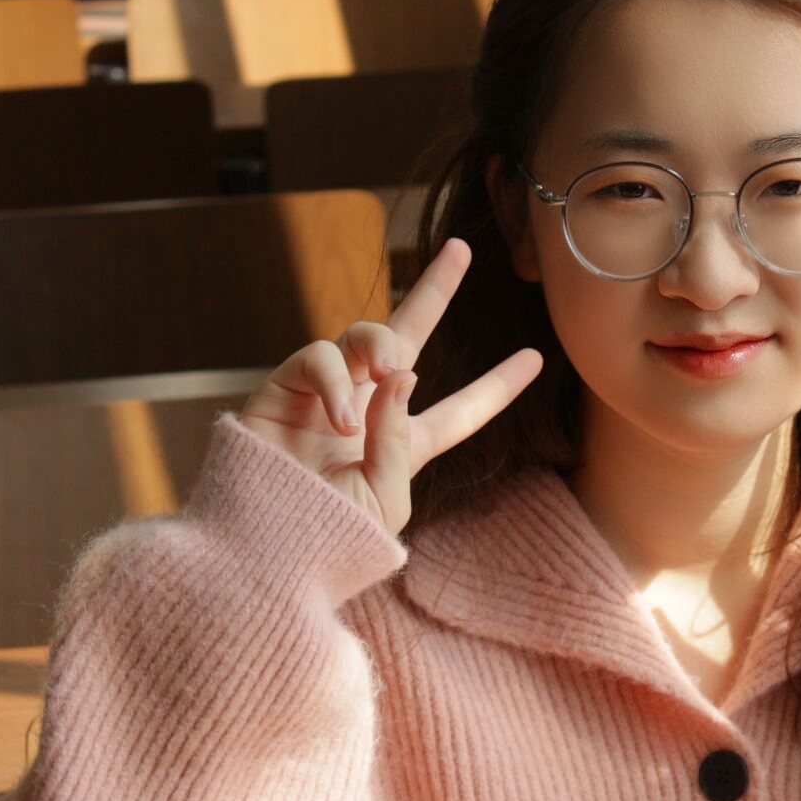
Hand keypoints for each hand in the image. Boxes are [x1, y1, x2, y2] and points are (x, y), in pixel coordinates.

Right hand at [239, 238, 542, 534]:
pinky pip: (318, 357)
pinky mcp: (284, 389)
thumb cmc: (328, 537)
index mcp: (405, 445)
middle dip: (434, 292)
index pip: (462, 410)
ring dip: (381, 343)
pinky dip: (335, 381)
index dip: (497, 384)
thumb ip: (401, 438)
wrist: (263, 550)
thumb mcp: (384, 499)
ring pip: (362, 335)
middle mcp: (368, 410)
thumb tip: (405, 370)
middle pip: (407, 338)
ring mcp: (325, 395)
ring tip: (388, 372)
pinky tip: (343, 418)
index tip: (536, 358)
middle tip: (461, 250)